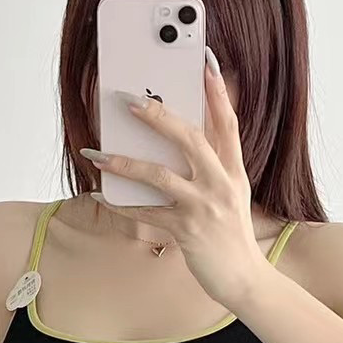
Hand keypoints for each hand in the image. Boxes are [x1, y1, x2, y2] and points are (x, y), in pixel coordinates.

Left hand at [82, 44, 265, 309]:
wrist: (245, 280)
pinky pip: (146, 213)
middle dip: (160, 117)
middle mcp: (221, 184)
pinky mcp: (187, 231)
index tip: (206, 63)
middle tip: (132, 101)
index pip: (227, 122)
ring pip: (160, 176)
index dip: (217, 92)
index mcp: (233, 171)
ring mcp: (204, 208)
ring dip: (124, 162)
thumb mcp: (231, 194)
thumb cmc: (231, 235)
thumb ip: (212, 167)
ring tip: (97, 154)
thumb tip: (179, 139)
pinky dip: (120, 204)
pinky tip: (101, 194)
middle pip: (191, 139)